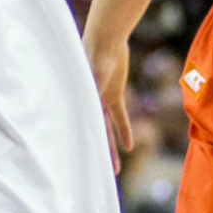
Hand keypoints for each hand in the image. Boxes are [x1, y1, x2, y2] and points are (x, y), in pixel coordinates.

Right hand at [82, 27, 133, 171]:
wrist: (106, 37)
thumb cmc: (96, 51)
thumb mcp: (96, 70)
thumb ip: (95, 83)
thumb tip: (94, 98)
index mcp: (83, 100)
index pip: (85, 128)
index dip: (86, 146)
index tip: (85, 164)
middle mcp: (89, 103)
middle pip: (94, 134)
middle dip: (98, 154)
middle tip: (102, 175)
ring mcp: (102, 100)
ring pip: (106, 130)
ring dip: (111, 147)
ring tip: (114, 168)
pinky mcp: (114, 94)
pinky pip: (119, 117)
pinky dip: (124, 130)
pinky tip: (129, 147)